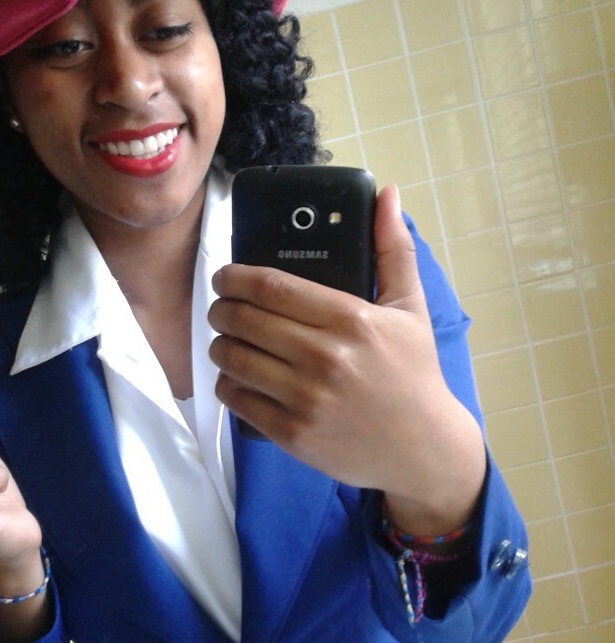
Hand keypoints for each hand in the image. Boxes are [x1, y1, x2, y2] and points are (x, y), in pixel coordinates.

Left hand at [209, 185, 485, 532]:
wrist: (422, 449)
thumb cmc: (414, 374)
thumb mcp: (411, 308)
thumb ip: (394, 249)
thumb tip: (387, 194)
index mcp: (352, 320)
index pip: (272, 286)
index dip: (236, 276)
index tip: (227, 275)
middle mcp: (326, 358)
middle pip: (244, 319)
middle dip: (222, 308)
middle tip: (223, 306)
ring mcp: (307, 399)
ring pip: (233, 358)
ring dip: (220, 344)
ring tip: (228, 339)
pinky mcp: (293, 433)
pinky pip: (238, 399)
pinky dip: (228, 384)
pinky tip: (237, 376)